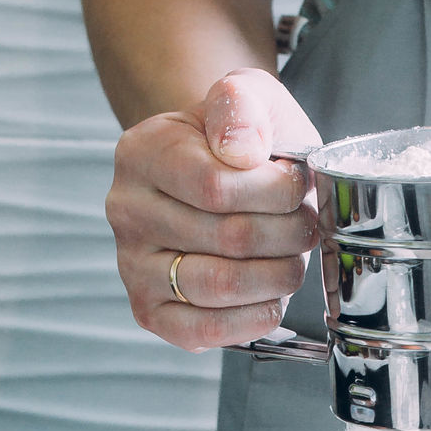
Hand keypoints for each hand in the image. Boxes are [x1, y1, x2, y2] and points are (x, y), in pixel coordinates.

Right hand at [105, 68, 320, 350]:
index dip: (276, 193)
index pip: (216, 187)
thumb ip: (243, 105)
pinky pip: (206, 330)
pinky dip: (253, 318)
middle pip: (228, 239)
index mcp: (142, 153)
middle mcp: (126, 211)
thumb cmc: (239, 145)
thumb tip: (239, 150)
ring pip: (221, 286)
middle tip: (304, 225)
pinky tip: (272, 297)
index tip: (298, 185)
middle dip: (287, 235)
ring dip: (278, 276)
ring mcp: (133, 267)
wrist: (218, 178)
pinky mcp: (152, 313)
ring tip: (292, 257)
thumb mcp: (247, 100)